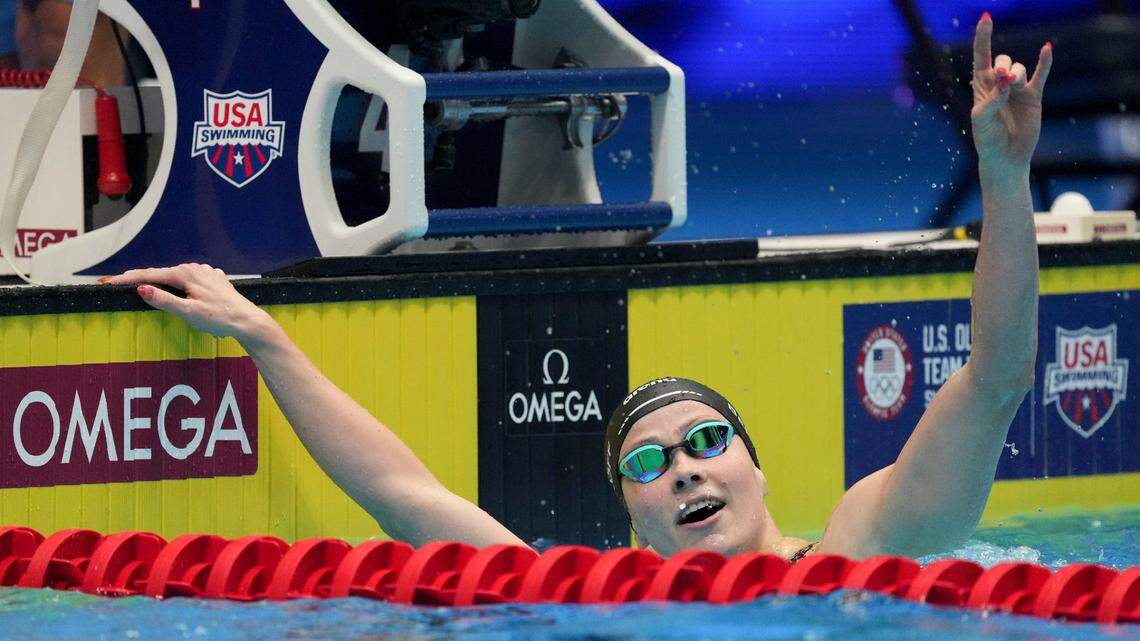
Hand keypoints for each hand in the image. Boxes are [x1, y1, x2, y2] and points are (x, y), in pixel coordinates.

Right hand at [101, 264, 267, 341]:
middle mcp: (195, 268)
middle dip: (140, 278)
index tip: (108, 282)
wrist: (247, 321)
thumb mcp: (189, 313)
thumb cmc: (220, 319)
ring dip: (159, 281)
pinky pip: (188, 280)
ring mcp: (205, 272)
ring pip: (175, 277)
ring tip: (137, 283)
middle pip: (161, 274)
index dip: (127, 279)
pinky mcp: (213, 280)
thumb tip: (141, 289)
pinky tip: (172, 287)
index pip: (150, 276)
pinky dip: (176, 284)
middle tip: (116, 282)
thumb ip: (165, 301)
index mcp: (186, 274)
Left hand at [970, 13, 1052, 172]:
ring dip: (1016, 73)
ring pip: (1019, 68)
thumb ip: (991, 99)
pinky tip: (1047, 49)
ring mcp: (1017, 89)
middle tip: (1002, 76)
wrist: (1006, 158)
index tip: (986, 17)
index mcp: (981, 87)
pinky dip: (1043, 62)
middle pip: (1003, 60)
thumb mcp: (982, 120)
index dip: (983, 37)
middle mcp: (999, 85)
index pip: (982, 56)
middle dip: (1003, 64)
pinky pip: (1040, 75)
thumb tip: (1005, 80)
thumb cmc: (987, 140)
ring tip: (1012, 85)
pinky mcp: (1033, 97)